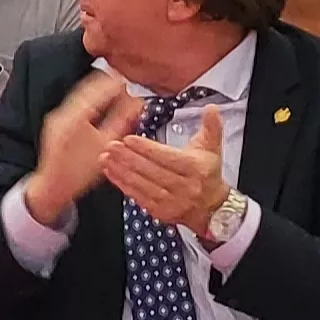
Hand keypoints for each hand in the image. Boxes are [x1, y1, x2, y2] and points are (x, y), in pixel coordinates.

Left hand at [20, 74, 144, 226]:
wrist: (52, 186)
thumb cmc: (78, 173)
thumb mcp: (107, 146)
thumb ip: (123, 122)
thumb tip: (137, 105)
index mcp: (75, 116)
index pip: (98, 89)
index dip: (115, 83)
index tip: (128, 80)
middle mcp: (63, 113)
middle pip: (88, 88)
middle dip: (107, 84)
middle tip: (123, 84)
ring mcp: (58, 117)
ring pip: (81, 94)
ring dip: (99, 91)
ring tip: (115, 92)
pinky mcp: (57, 123)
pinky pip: (76, 103)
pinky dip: (90, 100)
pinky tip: (100, 105)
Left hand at [102, 104, 232, 234]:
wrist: (213, 207)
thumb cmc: (208, 173)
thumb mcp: (212, 148)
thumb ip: (211, 126)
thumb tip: (211, 107)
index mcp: (195, 169)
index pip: (168, 158)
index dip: (148, 149)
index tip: (129, 139)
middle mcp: (185, 187)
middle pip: (153, 171)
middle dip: (129, 158)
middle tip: (111, 146)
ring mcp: (172, 202)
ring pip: (143, 185)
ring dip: (122, 171)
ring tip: (106, 157)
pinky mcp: (161, 211)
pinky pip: (139, 197)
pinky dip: (123, 184)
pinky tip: (111, 172)